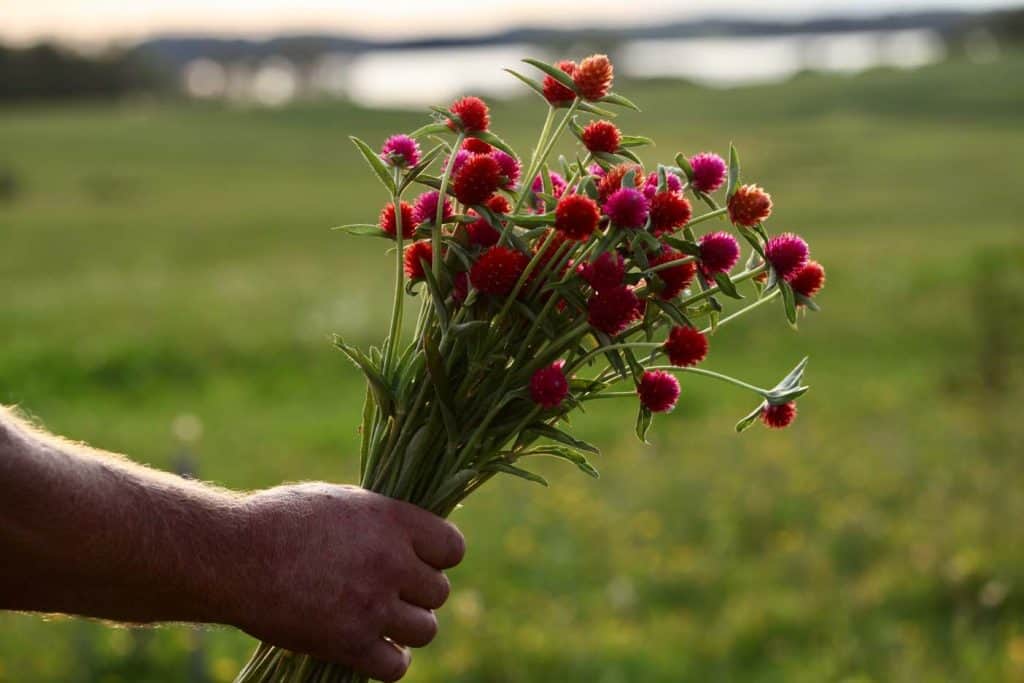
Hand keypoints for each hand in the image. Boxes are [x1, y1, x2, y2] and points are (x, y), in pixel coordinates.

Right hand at [230, 483, 464, 680]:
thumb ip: (382, 521)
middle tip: (391, 591)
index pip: (453, 548)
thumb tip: (412, 538)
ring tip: (384, 619)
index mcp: (393, 520)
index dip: (439, 557)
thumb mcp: (342, 502)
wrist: (235, 556)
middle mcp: (391, 562)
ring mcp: (372, 604)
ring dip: (408, 627)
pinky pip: (396, 665)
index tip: (421, 561)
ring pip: (425, 629)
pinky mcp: (349, 642)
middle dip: (418, 593)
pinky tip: (375, 648)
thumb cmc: (282, 520)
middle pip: (440, 592)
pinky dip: (391, 660)